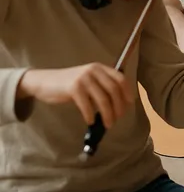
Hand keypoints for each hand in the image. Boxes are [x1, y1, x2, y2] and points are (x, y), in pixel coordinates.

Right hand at [17, 64, 133, 128]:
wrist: (45, 81)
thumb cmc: (69, 84)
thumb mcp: (89, 79)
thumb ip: (102, 86)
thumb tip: (119, 103)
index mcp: (100, 68)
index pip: (120, 78)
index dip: (127, 91)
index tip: (130, 103)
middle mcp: (94, 70)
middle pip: (113, 90)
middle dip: (118, 106)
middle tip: (118, 118)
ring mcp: (84, 78)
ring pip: (103, 99)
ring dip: (108, 114)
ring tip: (108, 124)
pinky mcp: (74, 88)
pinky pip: (87, 105)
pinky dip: (90, 115)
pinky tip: (91, 121)